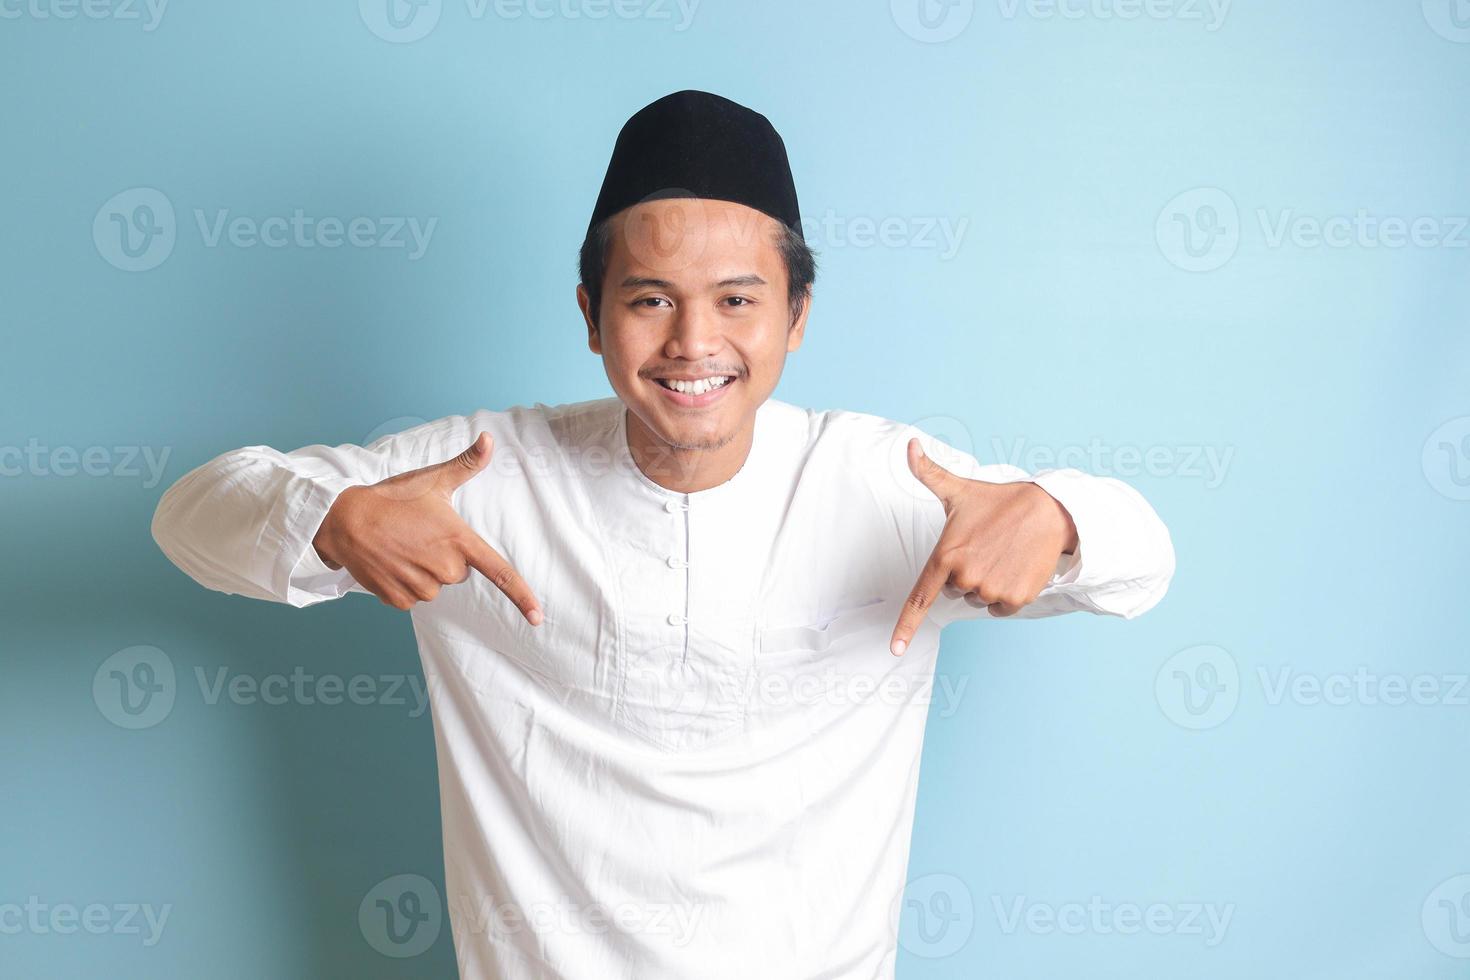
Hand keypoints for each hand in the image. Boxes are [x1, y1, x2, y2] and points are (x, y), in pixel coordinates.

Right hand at [312, 433, 542, 621]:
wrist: (343, 521)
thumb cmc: (391, 498)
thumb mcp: (432, 480)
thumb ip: (467, 464)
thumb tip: (490, 438)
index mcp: (458, 541)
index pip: (499, 572)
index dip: (521, 596)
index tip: (537, 617)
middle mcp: (444, 568)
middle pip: (458, 572)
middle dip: (443, 558)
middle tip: (419, 536)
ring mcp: (421, 586)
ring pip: (434, 586)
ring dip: (422, 571)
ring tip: (401, 547)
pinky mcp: (399, 600)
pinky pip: (412, 598)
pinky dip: (403, 583)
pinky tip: (390, 562)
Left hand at [890, 438, 1076, 654]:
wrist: (1048, 512)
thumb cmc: (997, 502)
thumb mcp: (958, 490)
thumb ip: (928, 472)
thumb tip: (908, 445)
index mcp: (946, 555)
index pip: (919, 597)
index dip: (905, 626)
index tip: (895, 650)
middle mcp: (965, 577)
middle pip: (953, 592)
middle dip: (964, 574)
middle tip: (983, 547)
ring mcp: (991, 589)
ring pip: (977, 600)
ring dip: (986, 583)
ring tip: (1000, 554)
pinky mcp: (1015, 599)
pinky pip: (999, 610)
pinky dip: (1005, 595)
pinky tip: (1014, 569)